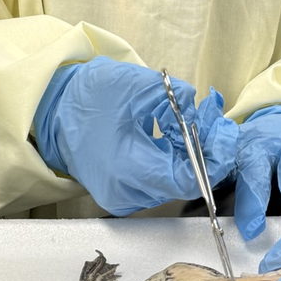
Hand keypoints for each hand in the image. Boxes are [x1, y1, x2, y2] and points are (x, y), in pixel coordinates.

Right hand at [34, 56, 237, 215]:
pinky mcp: (123, 191)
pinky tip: (175, 131)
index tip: (227, 133)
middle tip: (215, 114)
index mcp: (126, 168)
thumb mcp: (136, 84)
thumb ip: (176, 98)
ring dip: (190, 150)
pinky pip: (159, 178)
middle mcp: (125, 192)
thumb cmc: (89, 96)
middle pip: (183, 180)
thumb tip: (204, 110)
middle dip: (205, 148)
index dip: (214, 157)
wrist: (53, 109)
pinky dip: (173, 156)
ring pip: (173, 180)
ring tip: (196, 116)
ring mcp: (123, 196)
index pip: (186, 178)